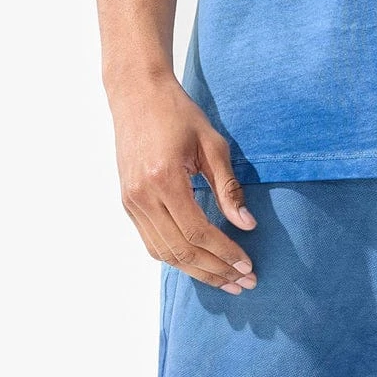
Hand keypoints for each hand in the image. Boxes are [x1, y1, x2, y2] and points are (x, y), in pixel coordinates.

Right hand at [111, 76, 256, 293]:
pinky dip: (178, 259)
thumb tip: (247, 225)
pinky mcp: (129, 204)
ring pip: (166, 254)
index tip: (247, 267)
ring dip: (198, 272)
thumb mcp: (212, 144)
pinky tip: (201, 264)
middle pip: (182, 250)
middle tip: (244, 283)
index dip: (225, 253)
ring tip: (227, 281)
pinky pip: (154, 244)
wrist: (136, 93)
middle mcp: (143, 195)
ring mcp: (132, 202)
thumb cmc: (177, 114)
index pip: (198, 232)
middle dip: (216, 271)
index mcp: (164, 179)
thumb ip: (229, 188)